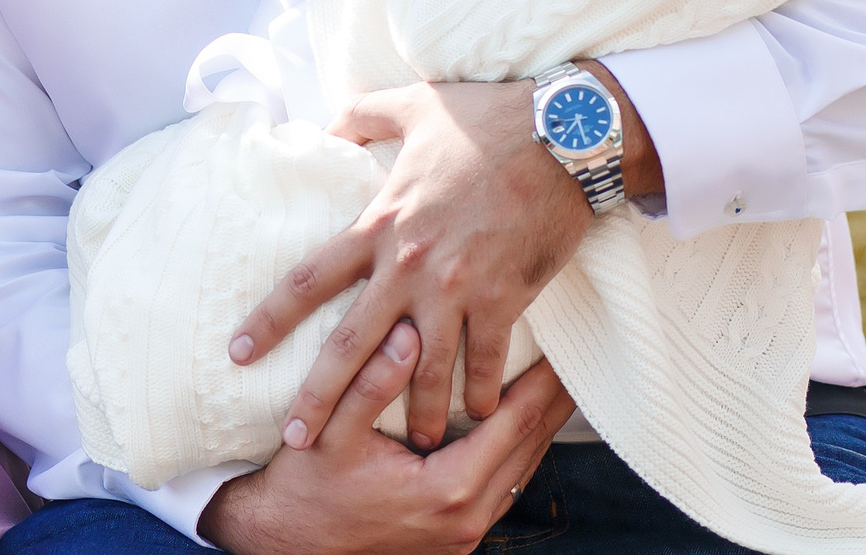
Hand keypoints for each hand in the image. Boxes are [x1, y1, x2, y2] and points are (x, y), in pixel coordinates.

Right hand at [201, 322, 572, 554]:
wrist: (289, 545)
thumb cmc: (307, 486)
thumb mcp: (330, 430)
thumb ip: (370, 381)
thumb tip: (409, 331)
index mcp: (445, 489)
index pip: (513, 425)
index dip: (541, 382)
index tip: (564, 346)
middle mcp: (465, 517)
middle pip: (530, 448)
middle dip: (552, 401)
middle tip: (576, 355)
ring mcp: (464, 533)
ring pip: (521, 471)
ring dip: (539, 426)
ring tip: (558, 383)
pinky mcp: (455, 536)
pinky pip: (501, 485)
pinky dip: (516, 449)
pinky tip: (517, 423)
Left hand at [233, 80, 591, 453]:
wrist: (562, 134)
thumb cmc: (486, 117)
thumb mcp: (411, 106)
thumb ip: (362, 117)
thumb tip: (326, 123)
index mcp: (378, 224)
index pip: (307, 281)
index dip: (269, 320)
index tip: (239, 352)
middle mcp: (407, 266)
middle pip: (349, 347)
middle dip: (317, 398)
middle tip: (293, 439)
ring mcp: (456, 289)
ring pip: (420, 371)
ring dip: (411, 414)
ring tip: (406, 447)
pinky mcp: (504, 300)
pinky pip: (485, 362)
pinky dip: (480, 394)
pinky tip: (477, 416)